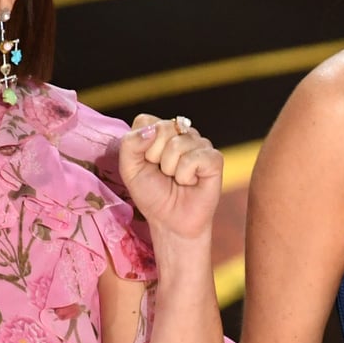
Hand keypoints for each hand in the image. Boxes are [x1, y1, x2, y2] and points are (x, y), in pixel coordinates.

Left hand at [117, 113, 221, 240]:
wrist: (170, 221)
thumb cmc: (152, 194)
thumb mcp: (129, 169)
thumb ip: (130, 144)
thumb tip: (152, 130)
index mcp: (160, 131)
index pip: (146, 121)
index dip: (141, 146)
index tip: (147, 163)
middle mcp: (182, 133)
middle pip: (162, 129)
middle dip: (156, 158)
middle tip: (163, 173)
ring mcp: (200, 144)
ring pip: (177, 145)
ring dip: (171, 170)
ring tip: (177, 179)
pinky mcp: (214, 158)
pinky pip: (194, 158)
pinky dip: (186, 176)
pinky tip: (191, 181)